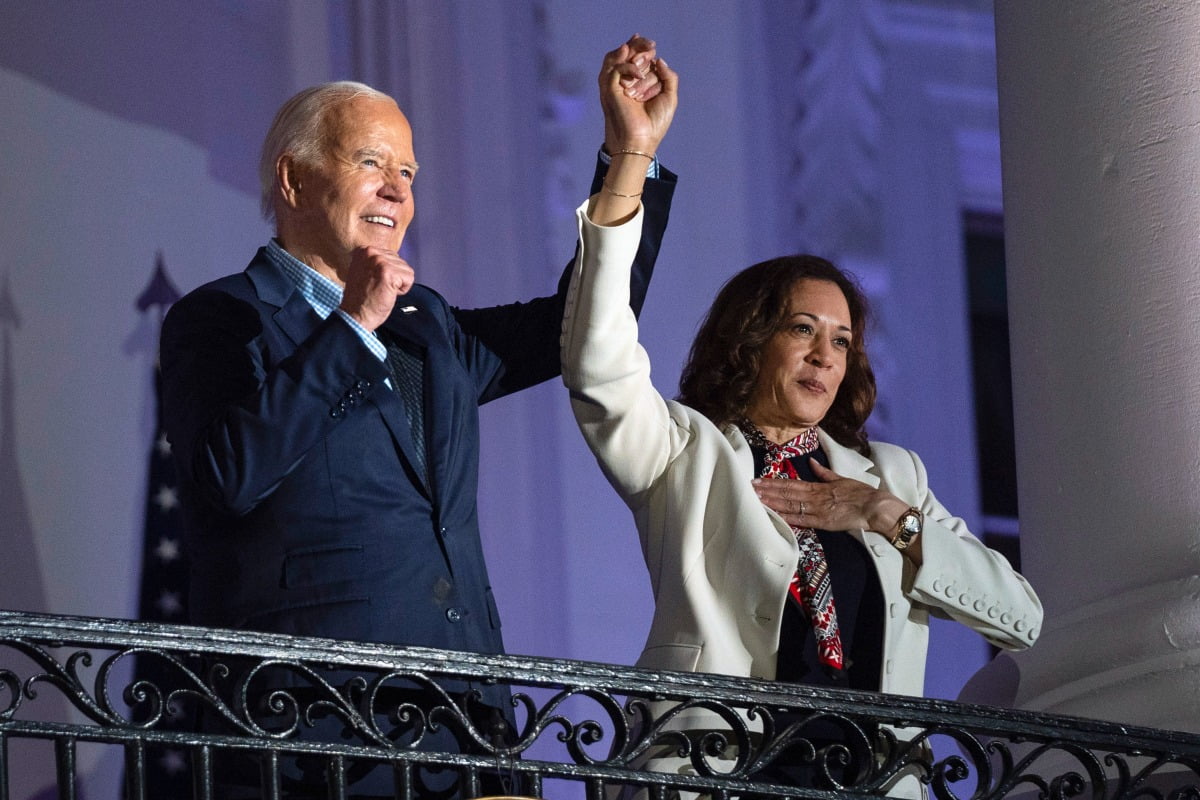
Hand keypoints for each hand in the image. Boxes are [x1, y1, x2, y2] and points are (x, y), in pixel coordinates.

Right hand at [338, 246, 414, 330]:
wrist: (355, 316)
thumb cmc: (362, 298)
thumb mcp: (365, 271)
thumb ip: (377, 262)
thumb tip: (395, 259)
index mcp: (363, 250)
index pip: (391, 256)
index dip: (387, 274)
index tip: (373, 283)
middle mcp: (370, 251)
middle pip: (400, 261)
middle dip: (394, 278)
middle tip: (377, 288)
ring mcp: (379, 261)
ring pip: (406, 270)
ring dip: (398, 284)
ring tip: (381, 290)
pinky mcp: (389, 272)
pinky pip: (409, 279)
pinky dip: (402, 290)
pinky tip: (388, 294)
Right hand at [600, 34, 677, 155]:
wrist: (642, 140)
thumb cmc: (656, 123)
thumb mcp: (670, 96)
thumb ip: (668, 76)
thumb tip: (659, 59)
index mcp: (641, 84)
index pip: (641, 60)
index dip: (646, 51)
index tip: (654, 51)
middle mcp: (628, 83)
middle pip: (629, 55)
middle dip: (640, 48)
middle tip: (650, 46)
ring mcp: (618, 86)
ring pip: (620, 59)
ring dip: (634, 54)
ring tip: (644, 55)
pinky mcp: (611, 90)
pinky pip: (616, 69)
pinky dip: (628, 67)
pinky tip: (639, 73)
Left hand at [753, 460, 910, 535]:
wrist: (875, 507)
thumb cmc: (861, 494)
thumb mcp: (842, 479)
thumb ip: (825, 473)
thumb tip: (812, 463)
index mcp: (818, 486)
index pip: (790, 483)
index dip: (772, 482)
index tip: (758, 481)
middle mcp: (814, 497)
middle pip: (786, 492)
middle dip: (766, 491)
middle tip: (748, 489)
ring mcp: (817, 509)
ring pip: (789, 504)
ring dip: (772, 502)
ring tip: (755, 499)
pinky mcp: (822, 522)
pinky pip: (800, 520)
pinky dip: (786, 517)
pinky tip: (773, 516)